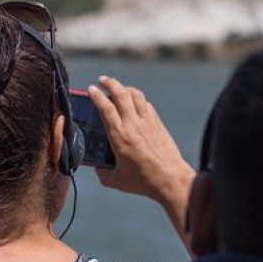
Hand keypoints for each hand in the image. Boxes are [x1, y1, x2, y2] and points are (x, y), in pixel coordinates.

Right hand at [89, 76, 194, 244]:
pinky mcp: (158, 124)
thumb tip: (98, 169)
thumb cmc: (143, 181)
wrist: (171, 179)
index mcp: (119, 136)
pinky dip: (138, 99)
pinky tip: (135, 103)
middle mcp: (133, 125)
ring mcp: (147, 122)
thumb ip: (103, 174)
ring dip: (125, 88)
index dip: (97, 95)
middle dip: (110, 83)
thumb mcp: (117, 181)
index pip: (105, 107)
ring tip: (118, 88)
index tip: (91, 88)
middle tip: (102, 80)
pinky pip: (146, 105)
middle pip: (121, 94)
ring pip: (136, 95)